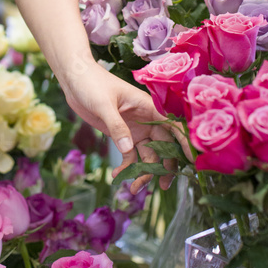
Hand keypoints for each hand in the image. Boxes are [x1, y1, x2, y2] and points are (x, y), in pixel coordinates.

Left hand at [59, 59, 190, 191]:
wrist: (74, 78)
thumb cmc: (91, 83)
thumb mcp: (104, 104)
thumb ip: (116, 126)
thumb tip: (128, 149)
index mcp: (148, 106)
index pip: (173, 125)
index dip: (184, 142)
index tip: (192, 162)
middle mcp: (146, 118)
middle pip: (163, 145)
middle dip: (164, 166)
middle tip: (162, 186)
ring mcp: (134, 128)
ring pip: (147, 154)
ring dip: (143, 172)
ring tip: (133, 189)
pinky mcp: (122, 134)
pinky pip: (130, 155)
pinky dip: (126, 167)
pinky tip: (117, 175)